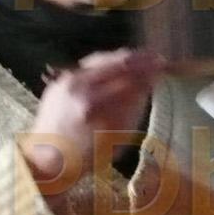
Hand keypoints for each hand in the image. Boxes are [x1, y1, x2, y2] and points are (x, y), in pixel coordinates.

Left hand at [21, 49, 162, 185]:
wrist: (48, 157)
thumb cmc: (87, 156)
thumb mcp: (117, 139)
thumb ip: (132, 110)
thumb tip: (148, 85)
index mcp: (98, 107)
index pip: (132, 80)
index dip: (151, 71)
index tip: (165, 67)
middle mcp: (81, 88)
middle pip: (118, 63)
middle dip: (140, 59)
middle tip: (158, 58)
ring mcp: (68, 81)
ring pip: (103, 59)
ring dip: (125, 57)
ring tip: (142, 57)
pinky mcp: (61, 80)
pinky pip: (89, 64)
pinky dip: (108, 62)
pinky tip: (118, 63)